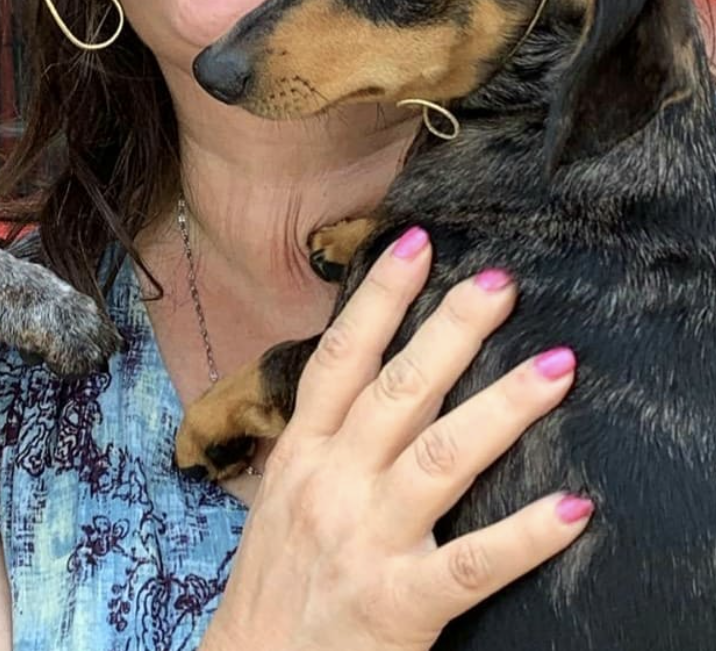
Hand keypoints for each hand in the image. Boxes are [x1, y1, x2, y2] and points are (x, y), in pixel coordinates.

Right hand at [203, 230, 590, 650]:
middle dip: (451, 332)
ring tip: (556, 366)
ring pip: (441, 458)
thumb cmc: (277, 576)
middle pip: (397, 391)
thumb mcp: (285, 490)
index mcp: (304, 453)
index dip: (378, 298)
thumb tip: (374, 368)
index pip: (340, 358)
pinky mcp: (402, 604)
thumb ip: (328, 434)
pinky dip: (525, 535)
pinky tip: (571, 507)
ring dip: (503, 408)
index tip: (416, 243)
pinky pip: (474, 563)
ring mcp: (368, 541)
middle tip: (500, 285)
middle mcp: (334, 484)